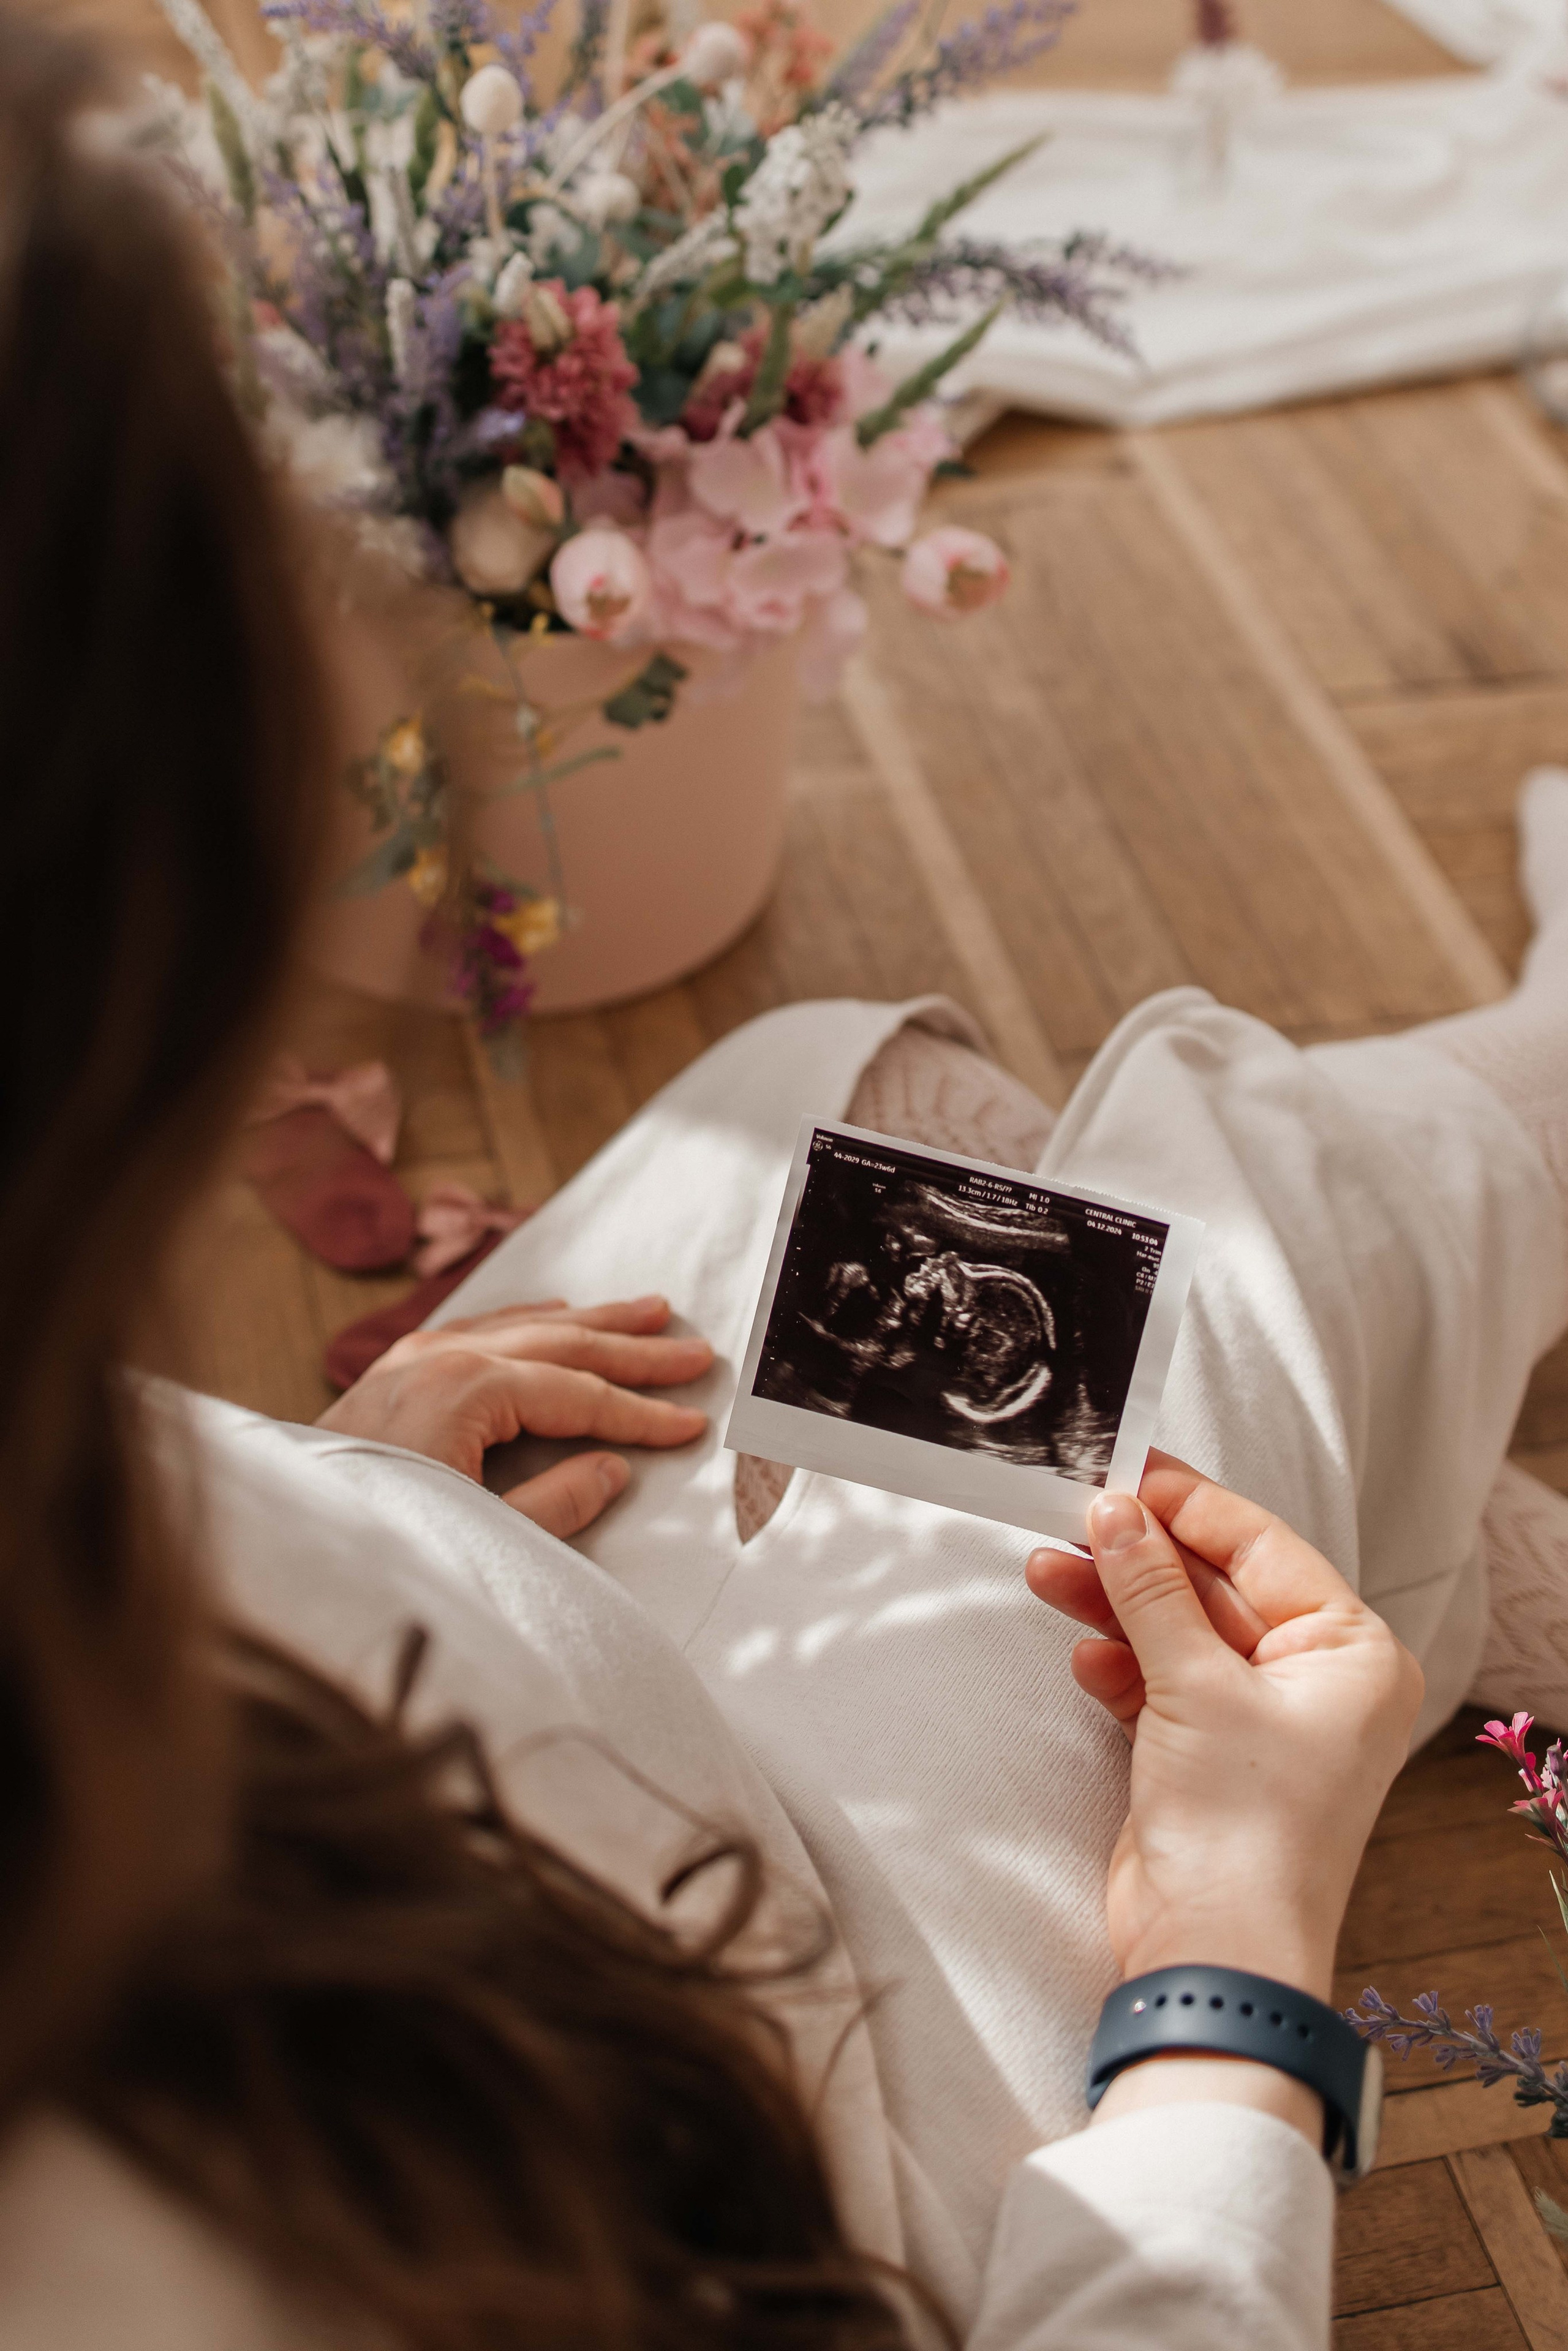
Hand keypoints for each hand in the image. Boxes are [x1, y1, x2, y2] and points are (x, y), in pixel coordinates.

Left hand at [318, 1293, 711, 1539]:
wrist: (289, 1546)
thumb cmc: (379, 1541)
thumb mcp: (484, 1537)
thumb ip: (557, 1504)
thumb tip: (613, 1468)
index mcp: (467, 1391)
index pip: (580, 1396)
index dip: (642, 1413)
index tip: (691, 1424)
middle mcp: (441, 1358)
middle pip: (562, 1346)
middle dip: (634, 1351)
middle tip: (693, 1352)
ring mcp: (413, 1358)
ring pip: (524, 1326)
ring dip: (590, 1322)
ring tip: (648, 1314)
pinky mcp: (394, 1371)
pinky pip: (480, 1328)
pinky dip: (529, 1320)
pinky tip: (558, 1313)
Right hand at [1026, 1453, 1422, 2003]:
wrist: (1217, 1957)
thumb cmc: (1244, 1828)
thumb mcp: (1195, 1685)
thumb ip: (1152, 1591)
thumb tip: (1117, 1511)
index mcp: (1351, 1654)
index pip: (1264, 1548)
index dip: (1190, 1506)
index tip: (1125, 1470)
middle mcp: (1316, 1683)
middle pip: (1216, 1587)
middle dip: (1140, 1558)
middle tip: (1072, 1517)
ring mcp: (1260, 1721)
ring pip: (1179, 1633)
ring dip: (1114, 1604)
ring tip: (1047, 1569)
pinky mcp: (1207, 1756)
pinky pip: (1160, 1683)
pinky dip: (1119, 1664)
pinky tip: (1081, 1647)